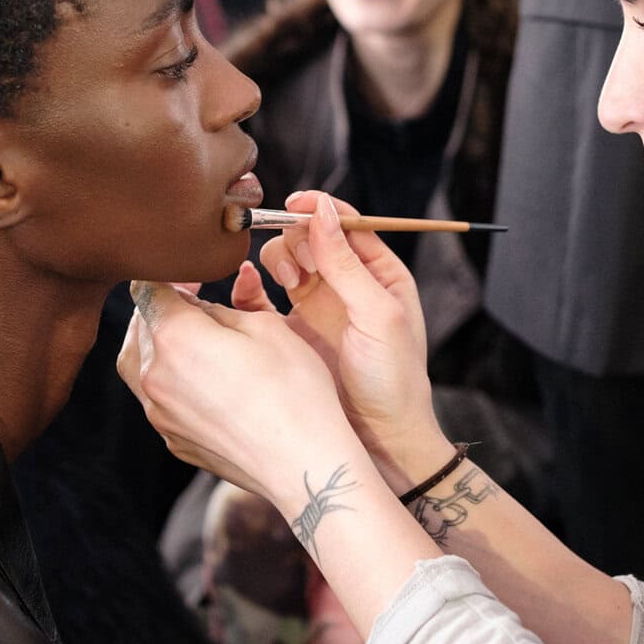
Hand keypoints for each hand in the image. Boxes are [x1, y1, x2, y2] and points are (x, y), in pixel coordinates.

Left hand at [118, 274, 363, 502]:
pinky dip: (170, 380)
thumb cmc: (294, 390)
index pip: (145, 290)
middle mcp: (154, 375)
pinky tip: (205, 381)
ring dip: (159, 345)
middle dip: (162, 309)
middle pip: (139, 326)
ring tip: (194, 342)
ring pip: (139, 364)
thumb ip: (216, 309)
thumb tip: (193, 308)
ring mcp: (159, 413)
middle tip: (198, 306)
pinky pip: (158, 398)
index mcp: (174, 337)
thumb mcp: (264, 325)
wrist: (303, 462)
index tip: (194, 281)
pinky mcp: (172, 439)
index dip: (169, 277)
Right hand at [249, 193, 452, 493]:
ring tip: (288, 282)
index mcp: (378, 273)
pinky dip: (251, 285)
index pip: (344, 222)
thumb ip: (346, 262)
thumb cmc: (393, 380)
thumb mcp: (376, 314)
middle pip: (309, 236)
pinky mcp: (290, 330)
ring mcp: (316, 306)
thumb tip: (324, 209)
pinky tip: (250, 288)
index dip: (319, 208)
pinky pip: (262, 296)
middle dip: (297, 240)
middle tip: (299, 267)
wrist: (379, 439)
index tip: (294, 204)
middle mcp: (346, 284)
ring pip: (285, 260)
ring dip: (279, 260)